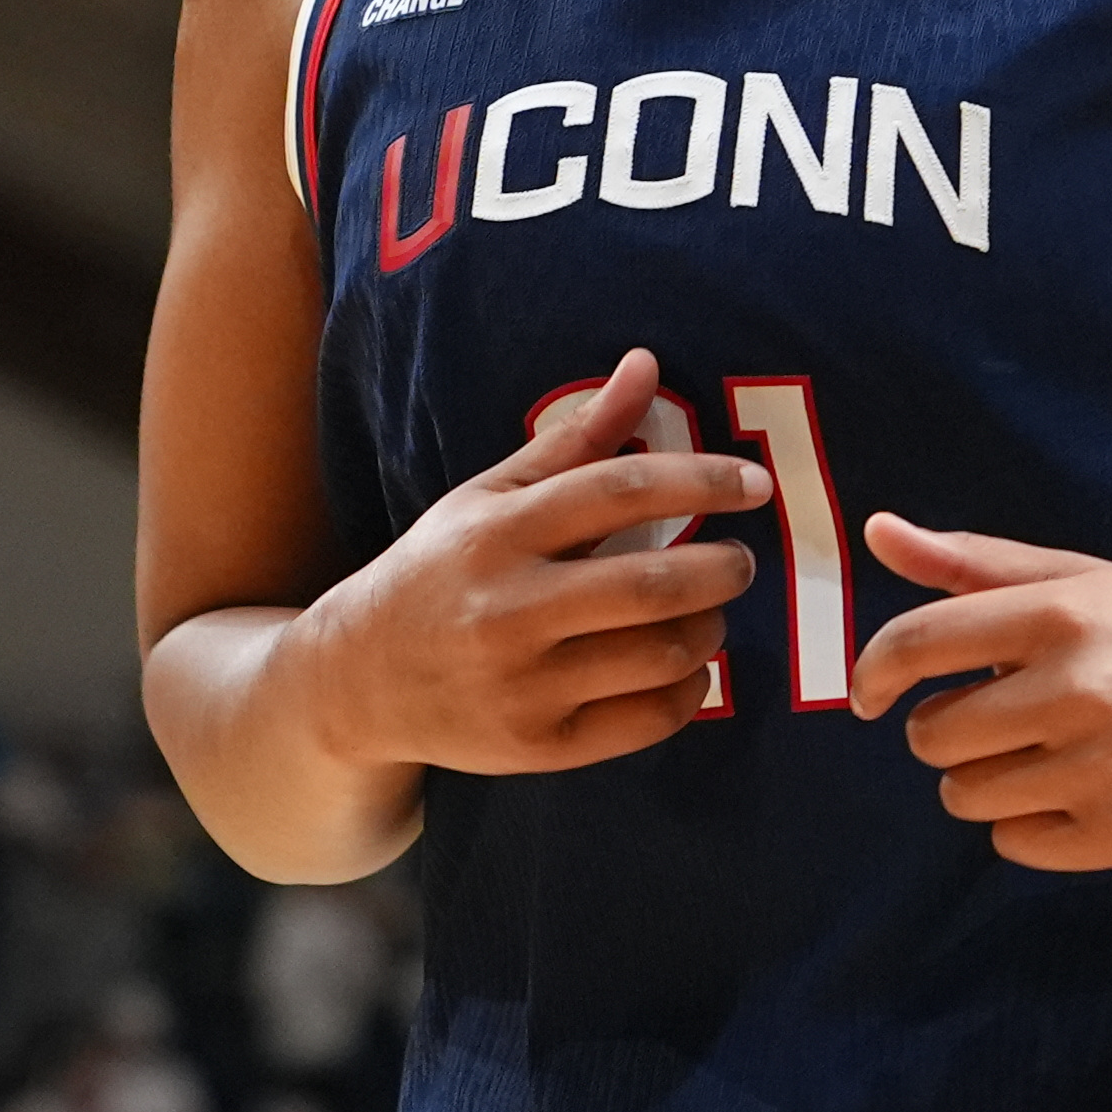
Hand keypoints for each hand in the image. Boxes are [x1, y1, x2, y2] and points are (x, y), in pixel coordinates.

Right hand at [293, 352, 766, 775]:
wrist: (355, 680)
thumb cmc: (440, 572)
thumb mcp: (489, 496)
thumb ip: (575, 438)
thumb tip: (646, 364)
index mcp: (497, 533)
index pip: (620, 490)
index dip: (701, 481)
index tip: (755, 485)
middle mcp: (507, 610)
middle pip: (652, 585)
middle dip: (721, 569)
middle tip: (740, 561)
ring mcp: (522, 686)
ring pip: (659, 655)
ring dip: (709, 628)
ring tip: (709, 612)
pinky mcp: (537, 746)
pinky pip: (647, 720)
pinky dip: (690, 690)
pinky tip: (686, 668)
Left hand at [845, 517, 1111, 870]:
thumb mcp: (1077, 581)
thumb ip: (972, 562)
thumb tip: (877, 530)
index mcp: (1059, 615)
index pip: (918, 644)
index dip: (876, 672)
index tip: (871, 693)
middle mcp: (1077, 690)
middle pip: (932, 737)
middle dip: (948, 730)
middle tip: (1000, 718)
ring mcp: (1099, 768)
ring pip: (965, 797)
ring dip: (985, 780)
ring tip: (1042, 754)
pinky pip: (1012, 844)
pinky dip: (1028, 826)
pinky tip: (1075, 792)